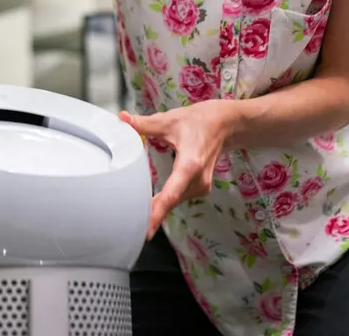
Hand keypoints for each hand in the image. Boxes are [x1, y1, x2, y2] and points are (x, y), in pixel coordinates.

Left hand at [120, 101, 234, 239]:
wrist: (225, 124)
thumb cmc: (198, 122)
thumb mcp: (169, 120)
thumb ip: (144, 124)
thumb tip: (123, 119)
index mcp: (190, 164)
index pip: (171, 195)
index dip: (157, 213)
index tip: (146, 230)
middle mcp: (198, 179)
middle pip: (171, 201)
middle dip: (152, 213)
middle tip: (131, 225)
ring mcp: (201, 186)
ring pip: (175, 201)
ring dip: (159, 206)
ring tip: (138, 213)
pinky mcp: (201, 187)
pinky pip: (179, 197)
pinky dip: (167, 200)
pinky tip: (154, 201)